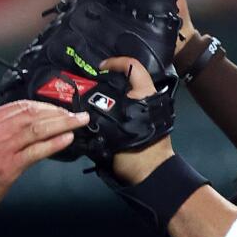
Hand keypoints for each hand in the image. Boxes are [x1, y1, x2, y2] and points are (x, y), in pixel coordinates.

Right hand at [0, 102, 87, 225]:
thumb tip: (29, 121)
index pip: (20, 105)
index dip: (45, 105)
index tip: (60, 108)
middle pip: (31, 114)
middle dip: (58, 112)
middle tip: (76, 114)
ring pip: (37, 129)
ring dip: (62, 124)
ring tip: (78, 123)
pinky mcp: (7, 167)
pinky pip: (36, 150)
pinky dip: (55, 143)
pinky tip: (67, 139)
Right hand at [99, 56, 174, 183]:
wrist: (150, 173)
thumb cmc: (135, 151)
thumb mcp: (115, 129)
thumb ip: (102, 111)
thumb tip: (87, 100)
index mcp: (145, 94)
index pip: (133, 66)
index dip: (115, 62)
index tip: (100, 68)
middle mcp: (148, 98)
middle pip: (128, 79)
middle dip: (110, 79)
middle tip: (90, 84)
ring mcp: (148, 109)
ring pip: (127, 93)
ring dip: (111, 93)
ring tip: (92, 97)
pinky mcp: (144, 121)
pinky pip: (128, 107)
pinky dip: (116, 106)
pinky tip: (99, 112)